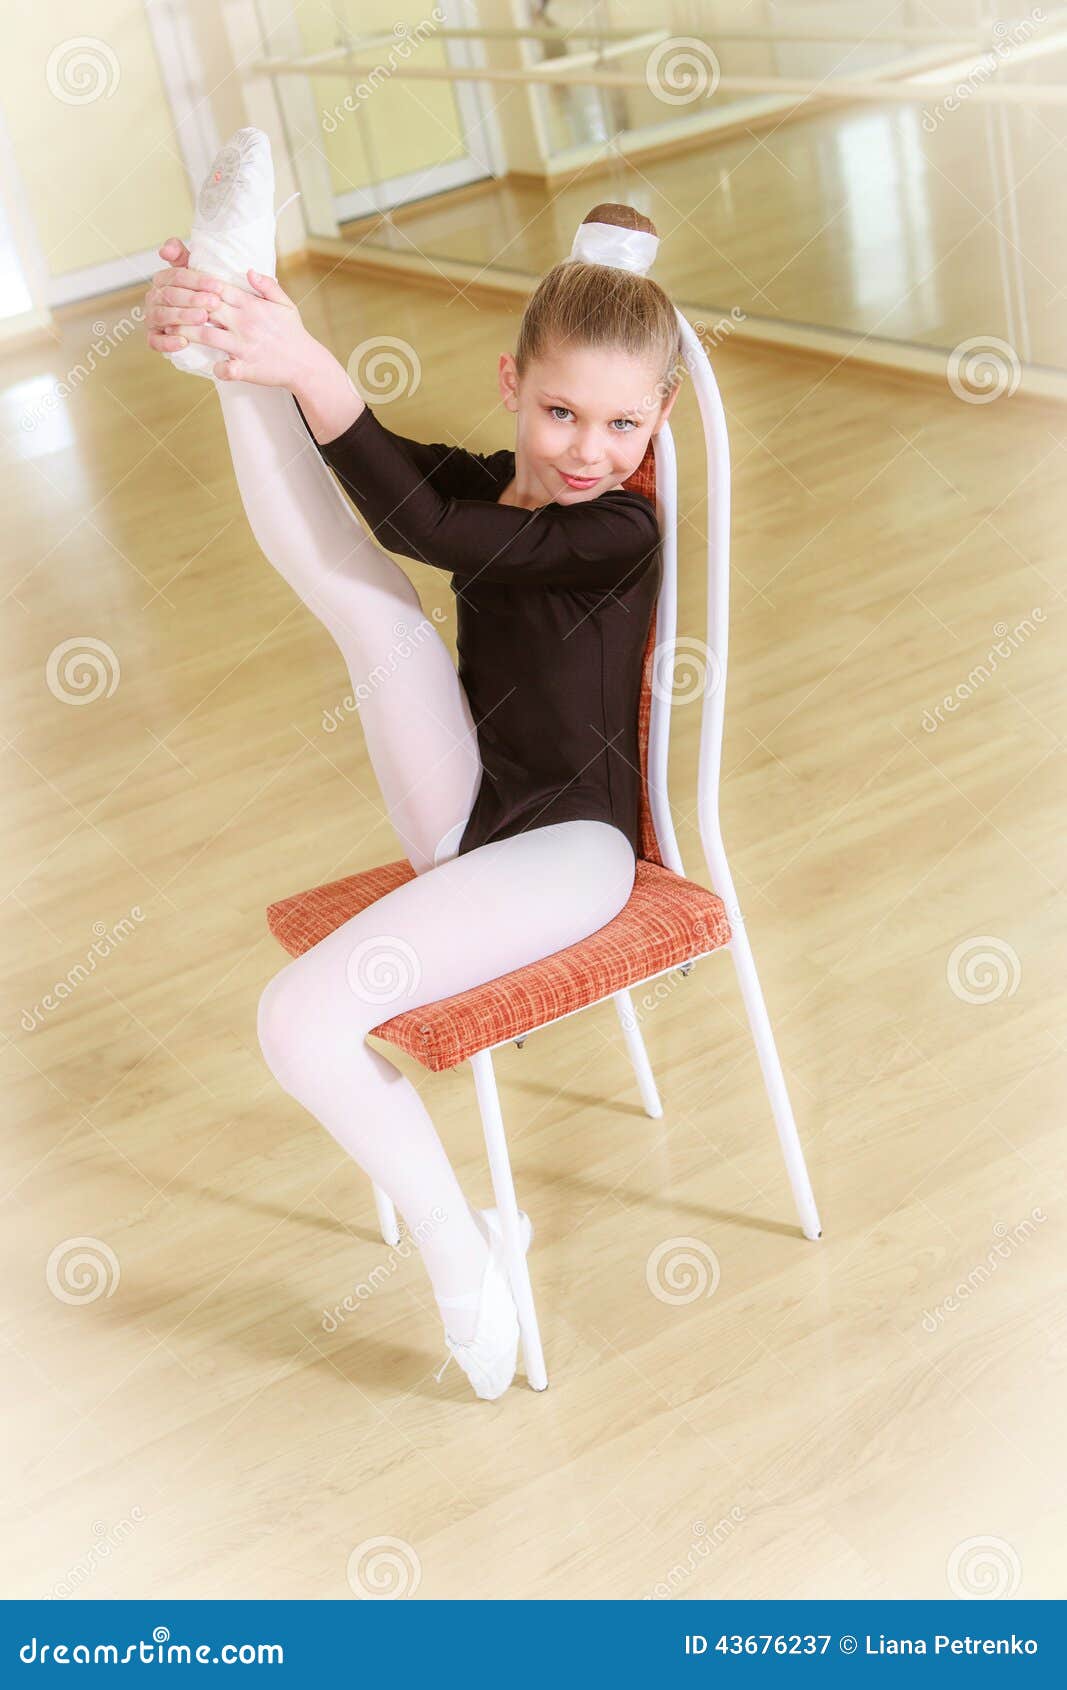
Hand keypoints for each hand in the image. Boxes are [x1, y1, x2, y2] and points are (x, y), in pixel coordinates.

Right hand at [144, 237, 220, 353]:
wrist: (203, 323)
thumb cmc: (200, 295)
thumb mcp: (194, 273)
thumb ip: (181, 255)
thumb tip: (165, 249)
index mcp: (162, 279)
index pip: (177, 276)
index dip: (197, 280)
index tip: (218, 286)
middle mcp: (153, 297)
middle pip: (171, 295)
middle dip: (193, 298)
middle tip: (214, 303)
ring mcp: (152, 318)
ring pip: (163, 316)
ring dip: (183, 317)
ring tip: (203, 318)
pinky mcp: (153, 338)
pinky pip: (155, 342)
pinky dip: (168, 342)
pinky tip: (184, 341)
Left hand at [177, 267, 313, 388]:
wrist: (306, 364)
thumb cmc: (292, 333)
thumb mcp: (285, 304)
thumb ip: (267, 285)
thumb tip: (248, 270)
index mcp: (251, 305)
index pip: (217, 288)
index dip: (197, 285)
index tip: (181, 284)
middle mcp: (244, 323)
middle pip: (205, 309)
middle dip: (184, 306)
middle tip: (165, 306)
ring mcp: (243, 346)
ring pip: (206, 336)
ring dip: (186, 334)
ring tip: (170, 332)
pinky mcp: (246, 368)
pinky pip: (224, 368)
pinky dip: (214, 367)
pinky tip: (208, 365)